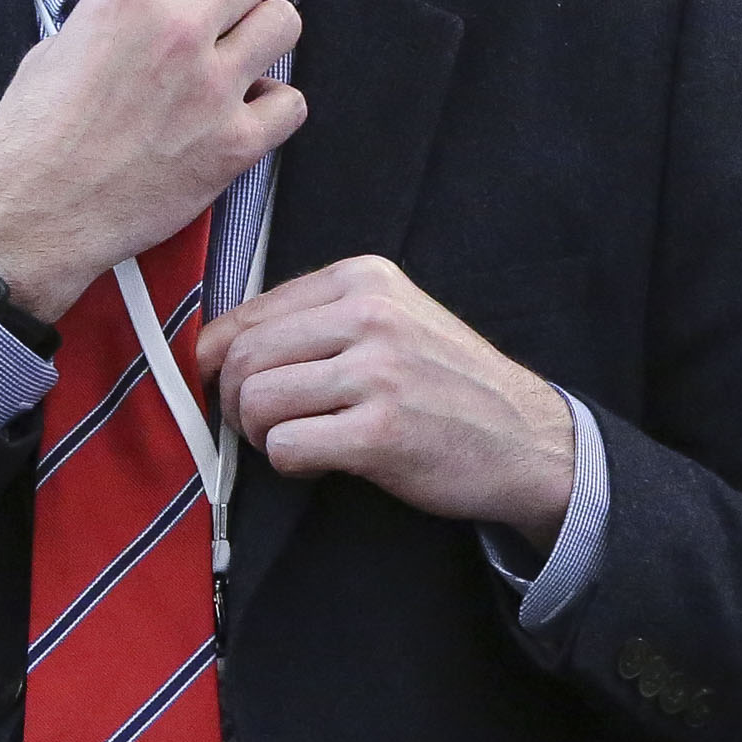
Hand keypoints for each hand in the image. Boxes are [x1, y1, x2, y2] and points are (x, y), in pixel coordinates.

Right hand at [0, 0, 303, 321]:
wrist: (37, 213)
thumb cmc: (34, 141)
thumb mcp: (53, 48)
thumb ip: (104, 17)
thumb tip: (128, 4)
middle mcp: (176, 33)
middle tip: (223, 21)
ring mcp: (212, 87)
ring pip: (282, 24)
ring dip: (265, 37)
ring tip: (244, 57)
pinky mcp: (234, 142)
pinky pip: (290, 103)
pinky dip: (275, 107)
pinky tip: (249, 113)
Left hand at [196, 257, 574, 539]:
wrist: (524, 436)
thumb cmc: (448, 384)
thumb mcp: (394, 319)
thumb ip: (319, 319)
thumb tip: (221, 345)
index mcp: (364, 279)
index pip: (249, 312)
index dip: (217, 358)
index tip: (220, 386)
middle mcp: (370, 314)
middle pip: (244, 357)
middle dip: (234, 400)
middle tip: (258, 425)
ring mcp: (378, 372)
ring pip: (257, 400)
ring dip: (259, 434)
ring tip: (291, 441)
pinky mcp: (381, 431)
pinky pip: (286, 446)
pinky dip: (288, 462)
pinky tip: (319, 460)